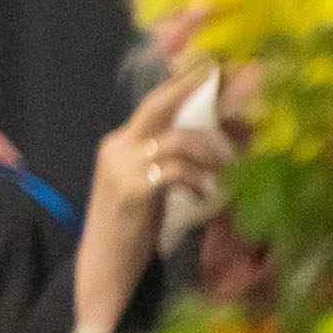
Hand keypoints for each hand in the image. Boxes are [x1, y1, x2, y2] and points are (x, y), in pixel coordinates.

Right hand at [81, 56, 227, 332]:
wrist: (104, 266)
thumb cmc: (132, 230)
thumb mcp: (149, 188)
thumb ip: (166, 164)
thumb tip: (206, 145)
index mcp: (119, 144)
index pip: (152, 105)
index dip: (179, 83)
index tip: (208, 66)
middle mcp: (116, 147)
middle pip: (157, 107)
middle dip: (189, 90)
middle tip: (218, 78)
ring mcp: (121, 166)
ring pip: (175, 141)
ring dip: (210, 155)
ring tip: (228, 173)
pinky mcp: (131, 189)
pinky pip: (174, 172)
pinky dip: (196, 182)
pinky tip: (203, 197)